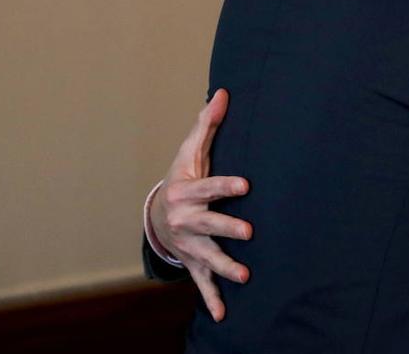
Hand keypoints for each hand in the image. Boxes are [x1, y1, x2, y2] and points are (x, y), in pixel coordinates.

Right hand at [148, 89, 251, 321]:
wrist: (158, 213)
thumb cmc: (182, 177)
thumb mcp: (190, 151)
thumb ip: (208, 124)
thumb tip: (223, 92)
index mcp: (187, 192)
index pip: (209, 187)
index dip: (226, 186)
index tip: (246, 185)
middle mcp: (186, 221)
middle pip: (209, 225)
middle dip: (227, 230)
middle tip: (250, 233)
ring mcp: (189, 244)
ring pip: (207, 257)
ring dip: (225, 267)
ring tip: (245, 275)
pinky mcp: (194, 261)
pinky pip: (202, 282)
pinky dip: (211, 299)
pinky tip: (222, 315)